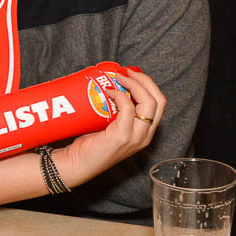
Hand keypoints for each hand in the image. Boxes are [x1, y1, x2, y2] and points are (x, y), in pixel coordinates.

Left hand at [58, 67, 164, 184]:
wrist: (76, 164)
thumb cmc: (89, 143)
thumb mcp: (109, 124)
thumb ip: (116, 110)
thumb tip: (110, 83)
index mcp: (145, 132)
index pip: (159, 102)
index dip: (148, 84)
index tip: (131, 72)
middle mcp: (145, 136)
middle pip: (159, 100)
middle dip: (145, 80)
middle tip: (126, 71)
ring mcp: (135, 137)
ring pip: (149, 103)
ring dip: (134, 84)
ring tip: (119, 76)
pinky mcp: (121, 137)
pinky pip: (128, 109)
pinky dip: (120, 95)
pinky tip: (109, 91)